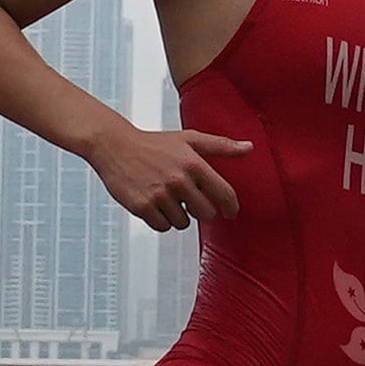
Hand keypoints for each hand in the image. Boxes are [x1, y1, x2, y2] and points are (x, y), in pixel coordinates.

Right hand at [87, 125, 250, 231]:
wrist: (115, 146)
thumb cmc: (154, 143)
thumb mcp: (189, 139)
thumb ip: (221, 145)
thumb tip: (249, 148)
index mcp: (193, 163)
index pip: (224, 193)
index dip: (231, 207)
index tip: (231, 213)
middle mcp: (179, 180)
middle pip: (206, 214)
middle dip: (200, 210)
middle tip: (188, 199)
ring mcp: (160, 195)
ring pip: (183, 223)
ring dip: (178, 215)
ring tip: (167, 197)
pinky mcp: (143, 207)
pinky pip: (163, 227)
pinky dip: (161, 220)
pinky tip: (154, 204)